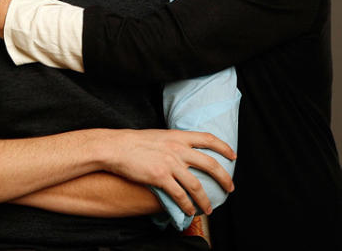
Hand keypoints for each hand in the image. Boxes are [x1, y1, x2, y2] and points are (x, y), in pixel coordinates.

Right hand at [100, 129, 235, 216]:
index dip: (223, 148)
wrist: (114, 147)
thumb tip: (182, 150)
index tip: (233, 156)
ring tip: (208, 208)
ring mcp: (170, 163)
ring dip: (205, 200)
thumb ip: (172, 142)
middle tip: (230, 188)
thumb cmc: (132, 142)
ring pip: (197, 185)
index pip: (208, 139)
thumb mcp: (157, 136)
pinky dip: (187, 205)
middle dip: (224, 179)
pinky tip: (189, 210)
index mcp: (177, 137)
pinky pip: (180, 195)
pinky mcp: (160, 177)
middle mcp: (177, 149)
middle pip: (210, 164)